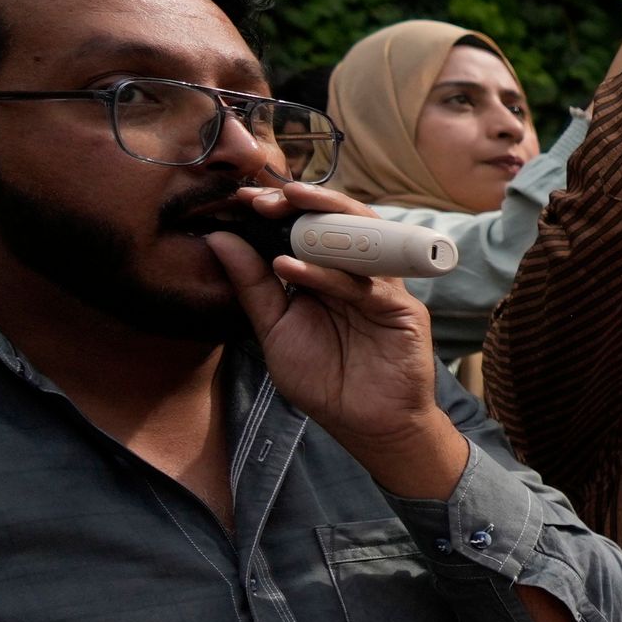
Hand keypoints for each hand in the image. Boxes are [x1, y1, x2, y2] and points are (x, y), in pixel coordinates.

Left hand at [204, 184, 467, 498]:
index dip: (278, 209)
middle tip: (262, 195)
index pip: (306, 227)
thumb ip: (252, 286)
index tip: (241, 198)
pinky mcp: (401, 309)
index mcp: (325, 274)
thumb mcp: (274, 329)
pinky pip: (364, 283)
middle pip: (337, 221)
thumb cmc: (325, 381)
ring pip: (360, 238)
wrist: (369, 427)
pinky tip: (290, 267)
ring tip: (284, 206)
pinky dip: (326, 273)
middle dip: (301, 202)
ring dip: (323, 218)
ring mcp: (382, 288)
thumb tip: (219, 238)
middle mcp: (356, 273)